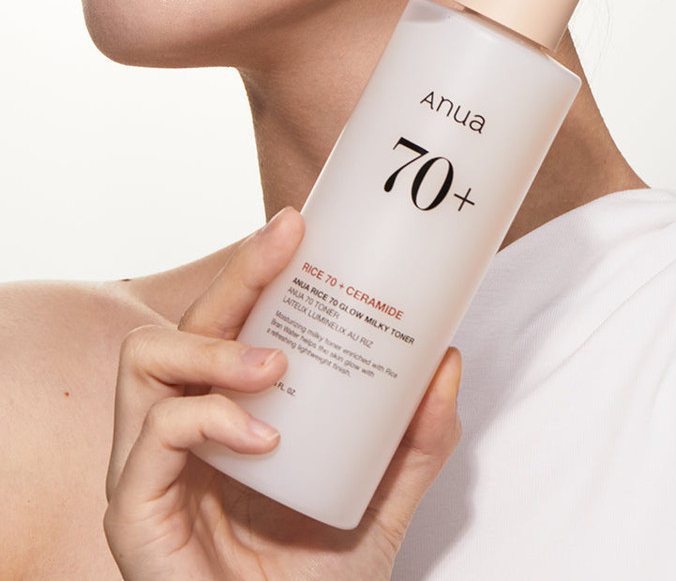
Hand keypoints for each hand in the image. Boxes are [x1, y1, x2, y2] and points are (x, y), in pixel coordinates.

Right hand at [103, 207, 462, 580]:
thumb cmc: (317, 580)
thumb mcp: (381, 500)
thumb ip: (414, 441)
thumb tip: (445, 362)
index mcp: (231, 412)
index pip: (231, 322)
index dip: (256, 270)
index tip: (299, 226)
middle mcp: (185, 425)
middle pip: (191, 323)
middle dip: (238, 274)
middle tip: (288, 241)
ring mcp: (152, 464)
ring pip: (147, 359)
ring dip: (214, 347)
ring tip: (274, 365)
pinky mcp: (135, 508)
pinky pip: (155, 436)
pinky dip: (207, 421)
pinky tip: (261, 437)